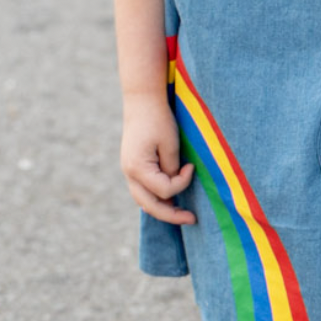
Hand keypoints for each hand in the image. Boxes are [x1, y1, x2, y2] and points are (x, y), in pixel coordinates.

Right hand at [120, 94, 195, 224]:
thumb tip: (174, 189)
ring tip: (181, 214)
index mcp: (137, 168)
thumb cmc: (158, 119)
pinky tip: (169, 200)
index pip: (164, 190)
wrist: (142, 100)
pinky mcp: (132, 166)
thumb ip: (172, 169)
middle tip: (192, 220)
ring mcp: (128, 171)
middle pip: (149, 205)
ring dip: (162, 208)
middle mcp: (129, 173)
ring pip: (143, 200)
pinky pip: (143, 189)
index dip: (182, 183)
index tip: (192, 167)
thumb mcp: (170, 144)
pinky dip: (156, 197)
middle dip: (171, 215)